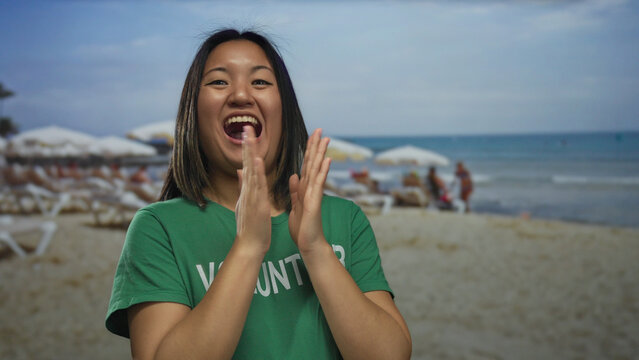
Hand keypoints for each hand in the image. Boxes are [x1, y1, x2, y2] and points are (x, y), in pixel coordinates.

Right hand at [235, 126, 270, 254]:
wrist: (250, 246)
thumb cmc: (250, 226)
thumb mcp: (245, 203)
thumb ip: (243, 186)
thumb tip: (239, 170)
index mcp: (248, 189)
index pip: (247, 164)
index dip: (247, 148)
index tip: (248, 132)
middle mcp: (248, 190)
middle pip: (246, 163)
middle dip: (247, 145)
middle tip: (247, 126)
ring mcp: (251, 196)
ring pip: (251, 171)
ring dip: (250, 153)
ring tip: (250, 137)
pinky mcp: (257, 204)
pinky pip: (257, 186)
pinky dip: (256, 173)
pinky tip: (256, 160)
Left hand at [288, 129, 331, 253]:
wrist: (308, 244)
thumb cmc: (303, 228)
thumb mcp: (295, 206)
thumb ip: (295, 191)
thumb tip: (294, 175)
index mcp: (304, 188)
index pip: (306, 165)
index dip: (308, 150)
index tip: (310, 135)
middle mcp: (311, 189)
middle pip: (313, 163)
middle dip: (316, 146)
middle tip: (320, 129)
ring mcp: (315, 194)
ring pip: (317, 170)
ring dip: (321, 154)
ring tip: (326, 139)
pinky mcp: (315, 202)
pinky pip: (318, 185)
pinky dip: (322, 172)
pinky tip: (326, 160)